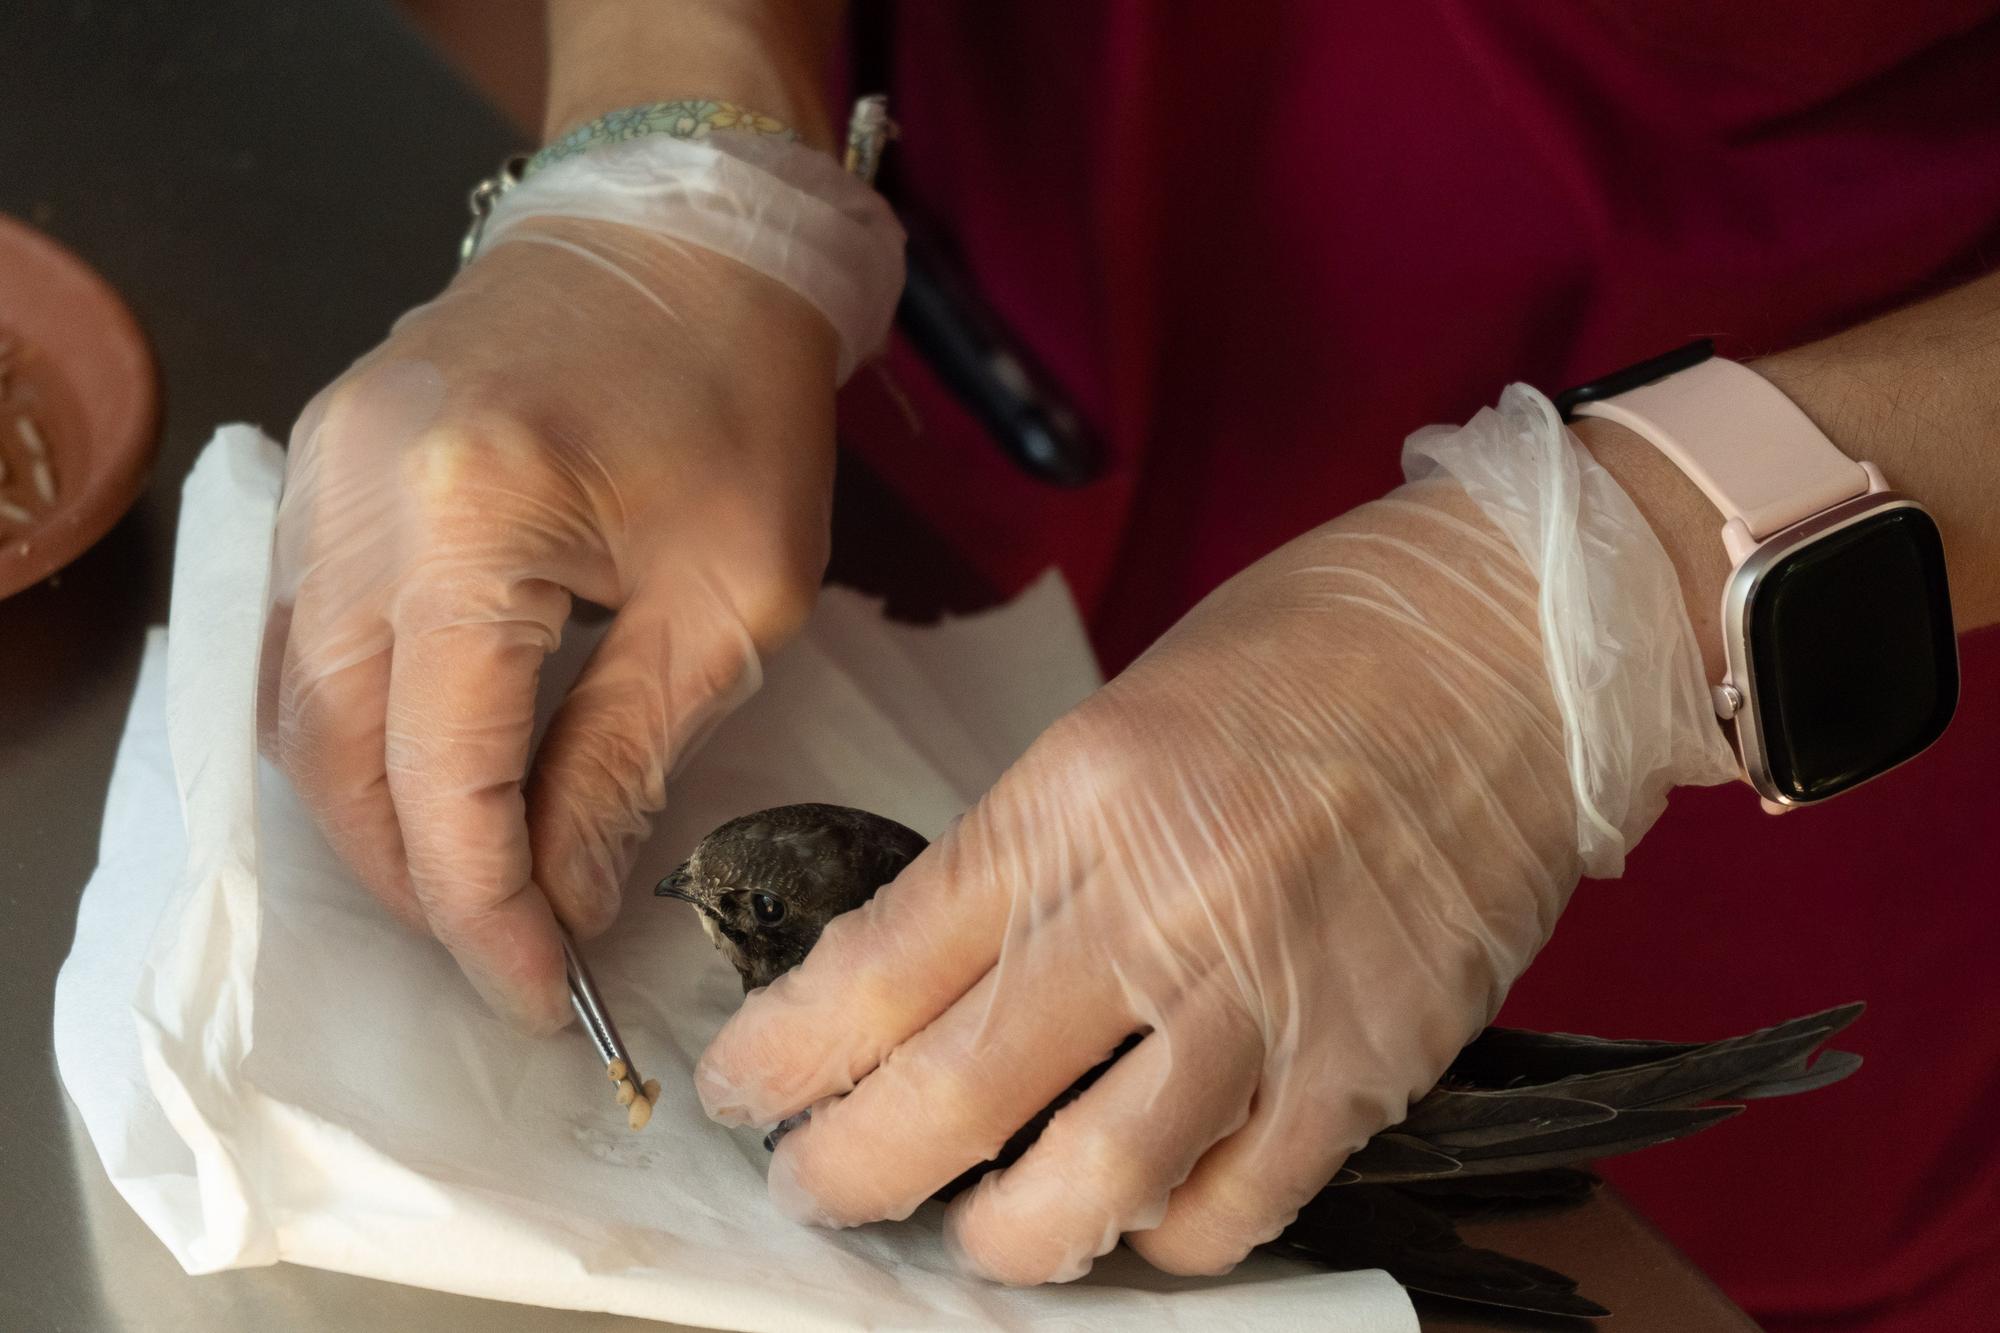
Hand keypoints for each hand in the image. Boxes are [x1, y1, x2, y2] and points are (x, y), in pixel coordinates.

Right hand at [263, 217, 837, 1031]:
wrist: (686, 238)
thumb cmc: (741, 399)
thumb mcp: (732, 601)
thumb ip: (627, 756)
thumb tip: (559, 897)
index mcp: (470, 520)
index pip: (443, 776)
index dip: (485, 909)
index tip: (539, 995)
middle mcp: (354, 499)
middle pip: (338, 759)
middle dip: (421, 882)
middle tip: (509, 951)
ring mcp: (315, 477)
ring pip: (298, 712)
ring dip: (378, 821)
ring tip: (476, 886)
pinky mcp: (318, 470)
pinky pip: (301, 644)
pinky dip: (357, 736)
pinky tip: (428, 784)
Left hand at [695, 476, 1592, 1283]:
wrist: (1515, 640)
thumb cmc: (1312, 649)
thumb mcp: (1120, 718)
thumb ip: (1030, 856)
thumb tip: (933, 983)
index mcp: (1074, 794)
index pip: (878, 966)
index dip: (784, 1057)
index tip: (745, 1090)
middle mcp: (1156, 904)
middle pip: (948, 1099)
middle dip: (847, 1172)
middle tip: (814, 1187)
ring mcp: (1268, 997)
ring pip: (1085, 1192)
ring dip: (996, 1242)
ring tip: (966, 1238)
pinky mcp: (1369, 1063)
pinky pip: (1236, 1210)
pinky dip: (1162, 1240)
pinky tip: (1134, 1217)